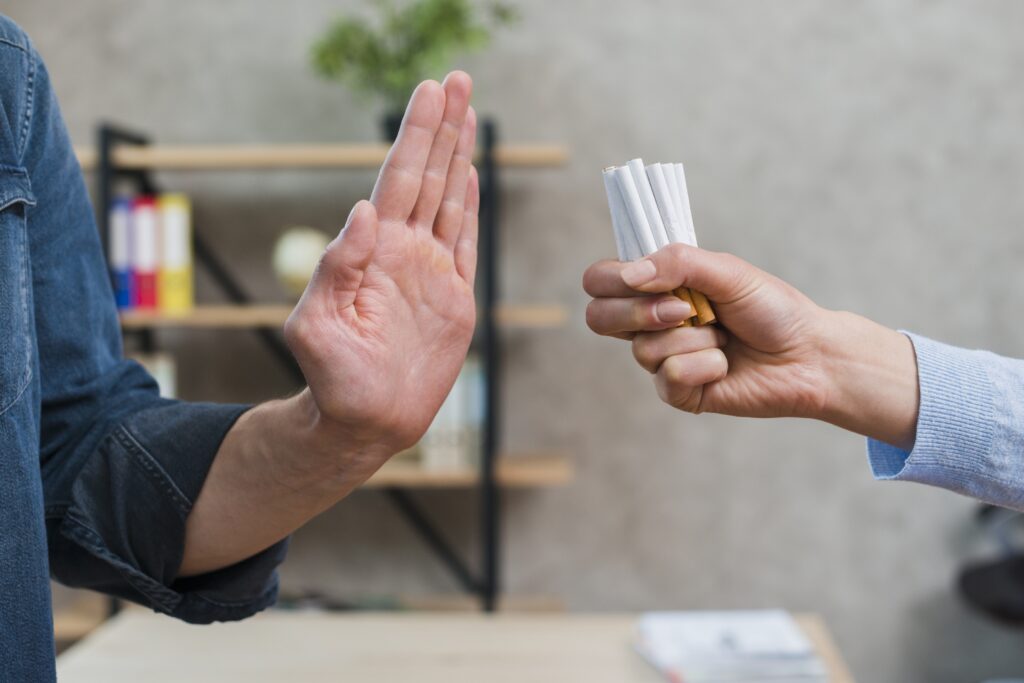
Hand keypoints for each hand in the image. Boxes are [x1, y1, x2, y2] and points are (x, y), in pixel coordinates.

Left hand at [285, 72, 478, 455]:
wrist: (366, 422)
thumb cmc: (332, 379)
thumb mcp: (315, 324)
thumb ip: (335, 266)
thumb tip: (363, 210)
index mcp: (375, 251)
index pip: (399, 179)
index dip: (416, 135)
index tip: (430, 92)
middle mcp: (405, 251)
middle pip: (428, 176)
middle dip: (442, 128)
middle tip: (458, 79)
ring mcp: (431, 272)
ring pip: (451, 200)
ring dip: (460, 156)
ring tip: (468, 112)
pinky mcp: (454, 298)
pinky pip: (466, 242)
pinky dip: (471, 206)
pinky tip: (471, 175)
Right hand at [583, 244, 918, 446]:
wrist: (809, 354)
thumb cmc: (771, 309)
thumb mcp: (727, 271)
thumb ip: (678, 262)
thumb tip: (630, 274)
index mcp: (657, 287)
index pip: (600, 280)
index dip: (611, 280)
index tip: (646, 279)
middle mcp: (651, 323)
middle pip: (600, 318)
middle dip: (640, 312)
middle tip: (684, 310)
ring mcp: (662, 358)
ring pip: (643, 348)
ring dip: (692, 338)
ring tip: (722, 337)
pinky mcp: (678, 391)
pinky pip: (669, 376)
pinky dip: (704, 365)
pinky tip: (724, 365)